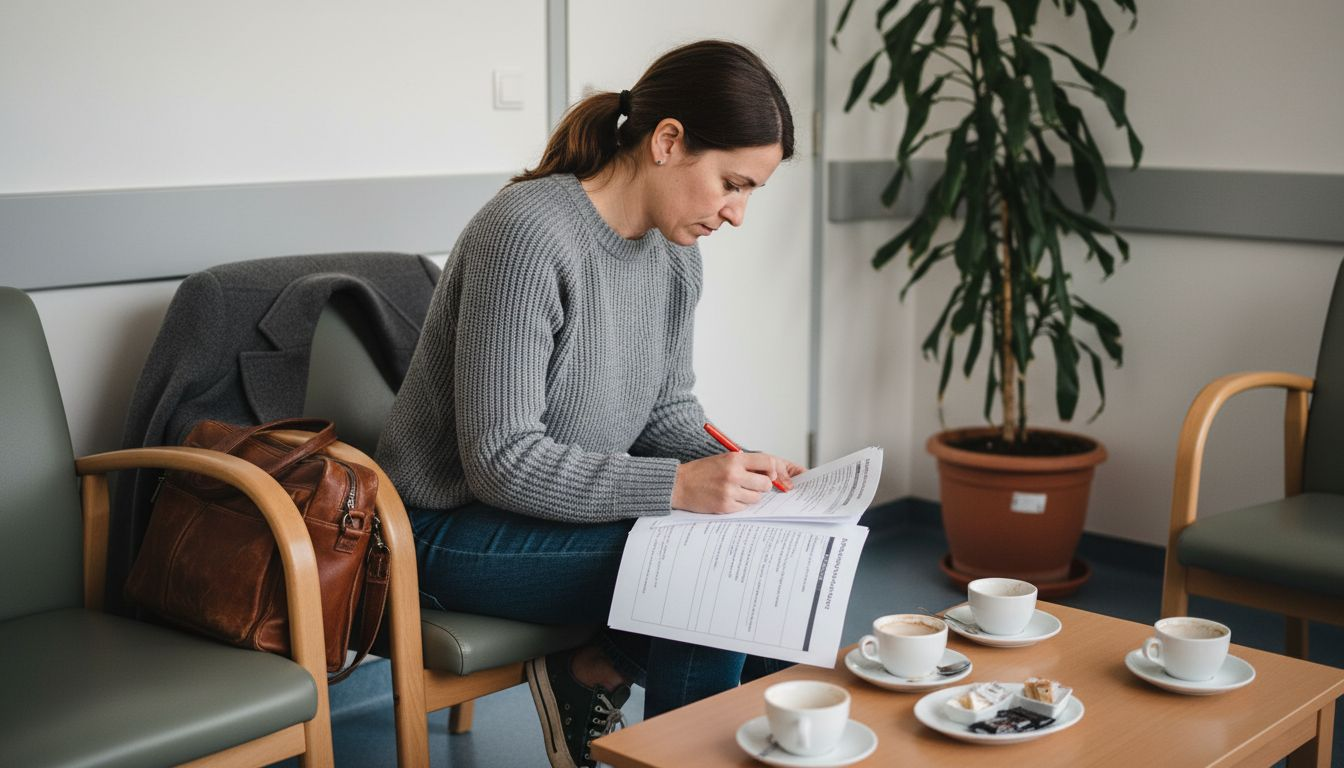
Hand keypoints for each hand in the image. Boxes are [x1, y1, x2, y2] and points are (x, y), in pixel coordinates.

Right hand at [671, 452, 805, 513]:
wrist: (679, 484)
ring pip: (756, 497)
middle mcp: (733, 474)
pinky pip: (744, 507)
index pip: (766, 462)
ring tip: (738, 491)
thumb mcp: (723, 459)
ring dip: (751, 496)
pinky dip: (740, 504)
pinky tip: (729, 498)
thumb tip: (769, 472)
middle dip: (762, 485)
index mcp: (734, 459)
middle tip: (753, 485)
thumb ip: (745, 464)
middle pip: (765, 483)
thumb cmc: (701, 472)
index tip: (771, 474)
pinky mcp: (725, 506)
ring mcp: (729, 491)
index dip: (772, 470)